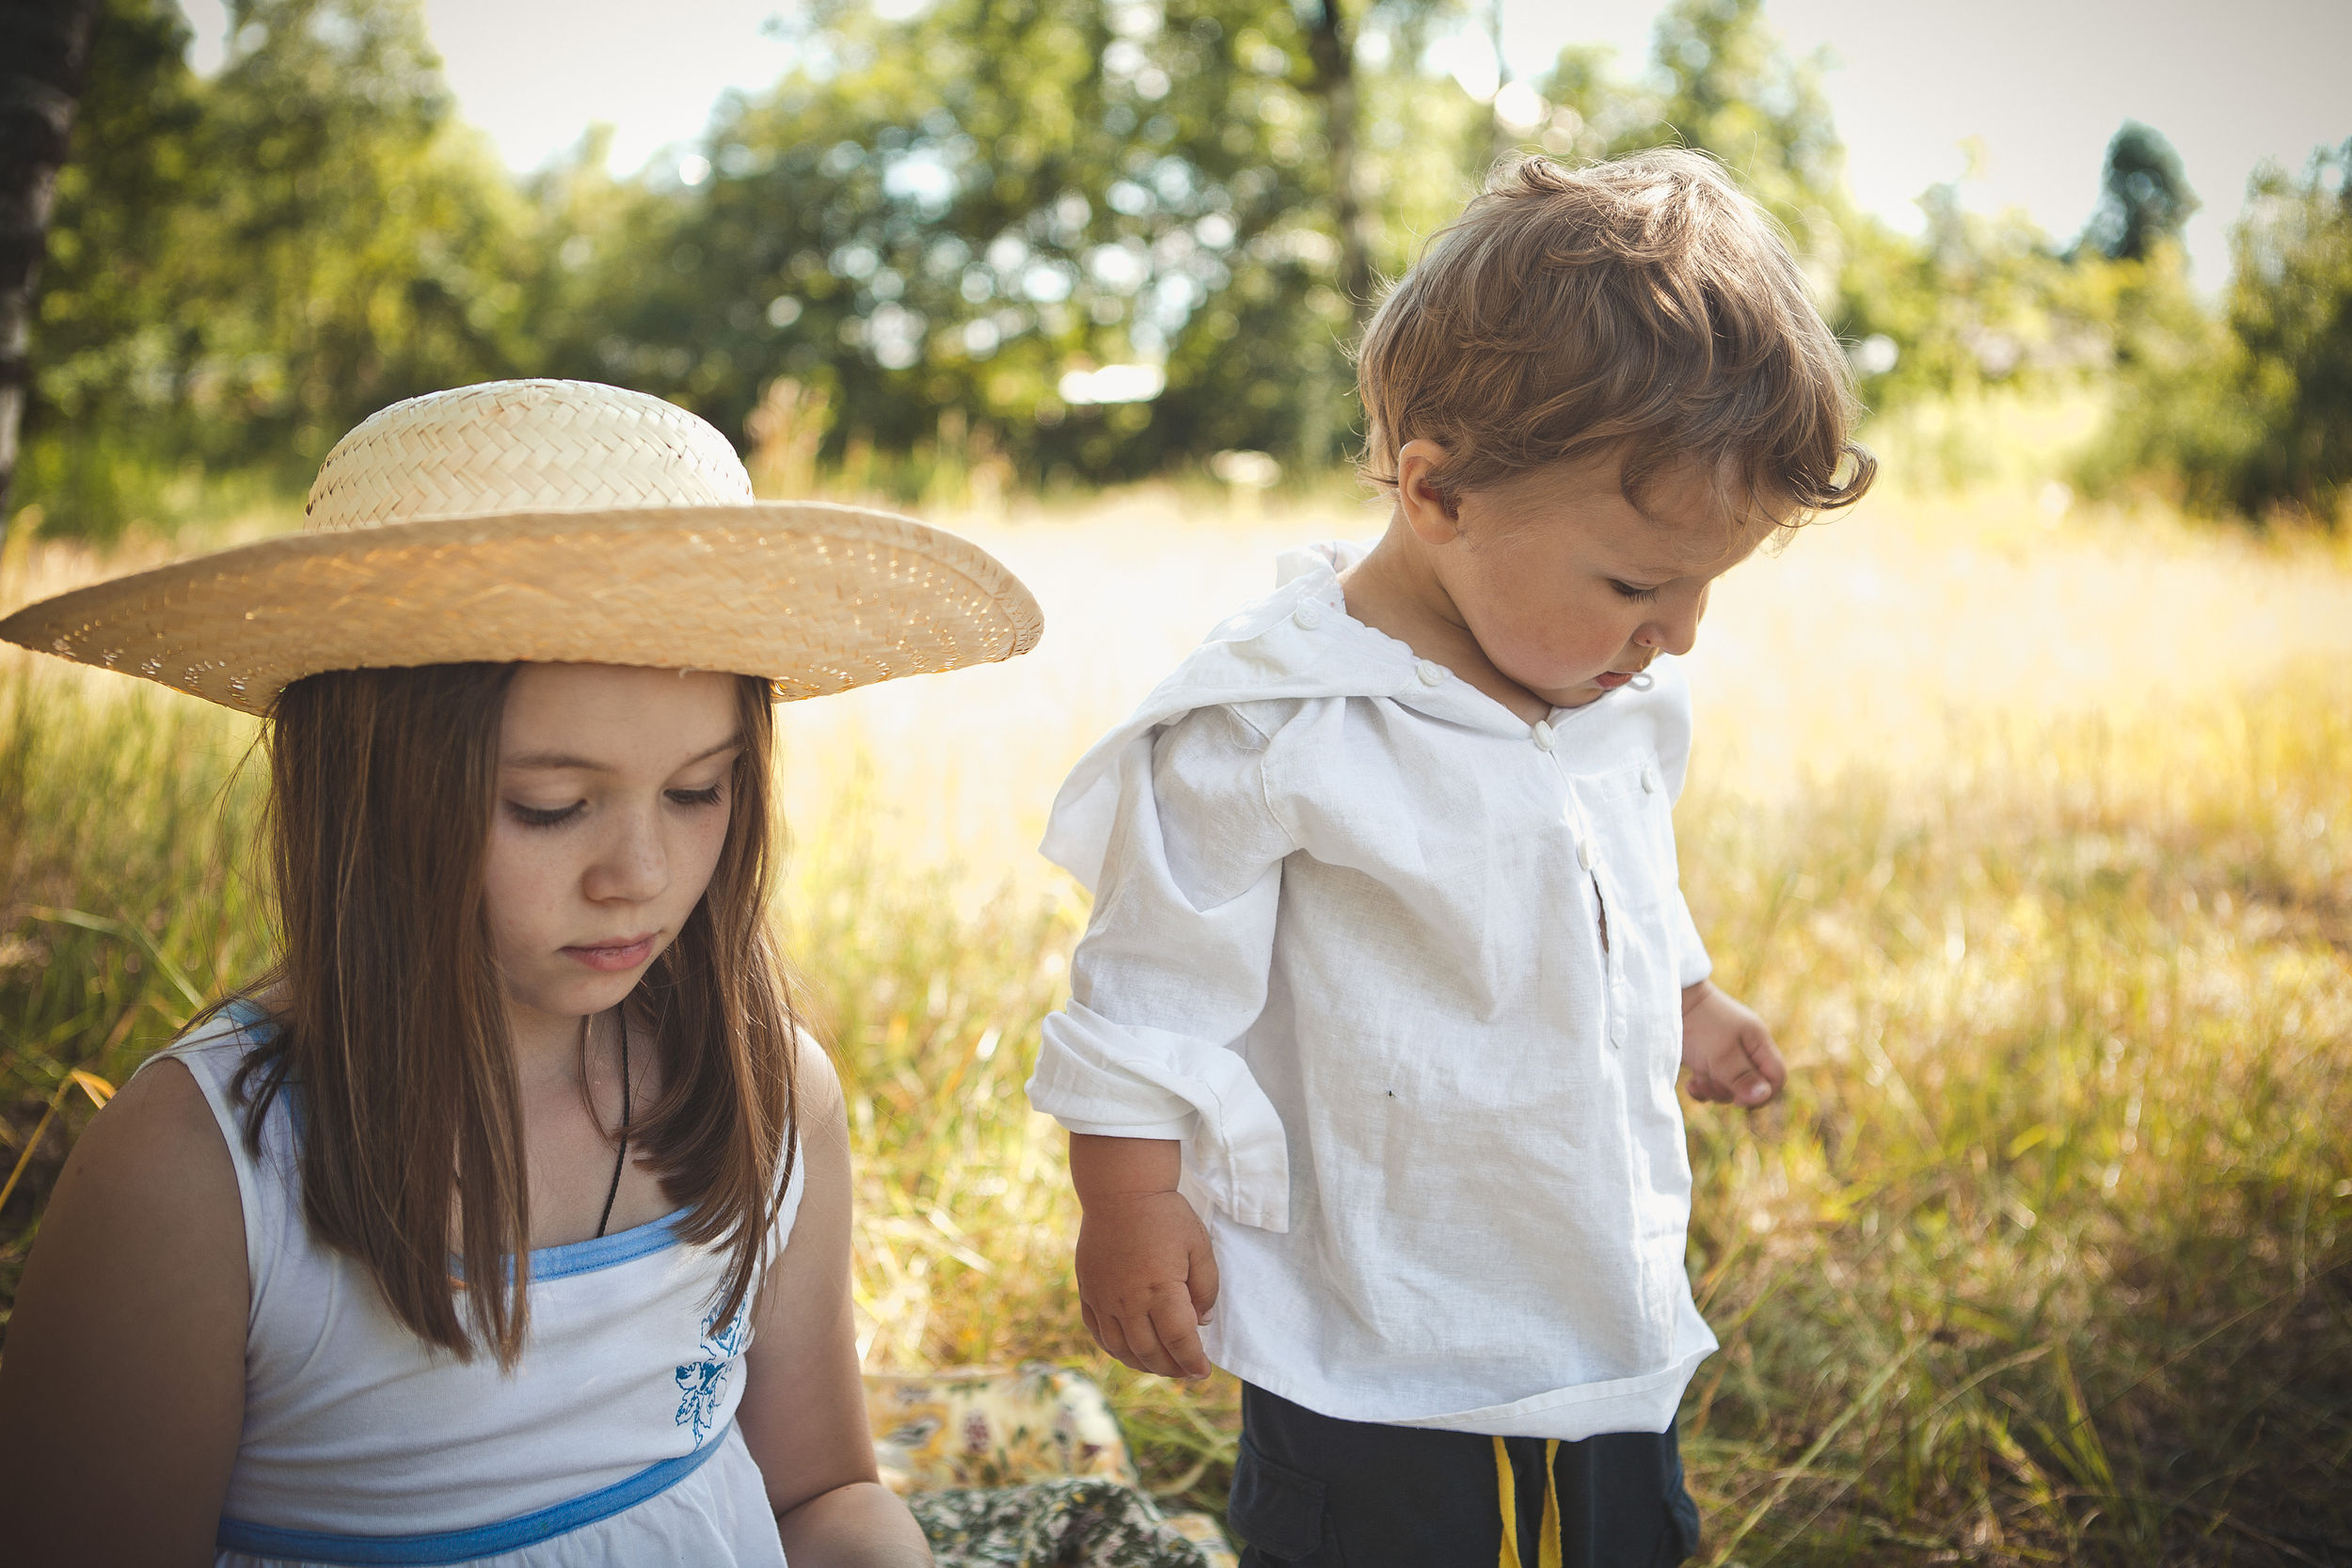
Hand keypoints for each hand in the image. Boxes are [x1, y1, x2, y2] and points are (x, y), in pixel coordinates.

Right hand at [1074, 1187, 1219, 1381]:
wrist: (1120, 1190)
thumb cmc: (1165, 1215)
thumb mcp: (1199, 1245)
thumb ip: (1206, 1287)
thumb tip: (1200, 1321)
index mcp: (1161, 1289)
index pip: (1179, 1341)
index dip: (1192, 1362)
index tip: (1203, 1372)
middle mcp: (1128, 1301)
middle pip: (1150, 1352)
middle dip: (1171, 1368)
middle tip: (1185, 1371)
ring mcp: (1104, 1298)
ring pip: (1122, 1349)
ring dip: (1143, 1365)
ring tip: (1160, 1366)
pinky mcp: (1088, 1291)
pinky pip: (1098, 1333)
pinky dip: (1115, 1349)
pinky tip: (1129, 1351)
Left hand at [1680, 981, 1785, 1107]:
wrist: (1664, 1000)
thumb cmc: (1697, 1024)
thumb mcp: (1721, 1054)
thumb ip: (1743, 1077)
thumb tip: (1764, 1096)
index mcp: (1757, 1040)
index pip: (1776, 1076)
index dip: (1763, 1094)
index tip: (1738, 1099)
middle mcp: (1744, 1046)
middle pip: (1751, 1085)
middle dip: (1731, 1092)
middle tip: (1710, 1081)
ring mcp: (1724, 1051)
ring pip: (1729, 1085)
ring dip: (1714, 1089)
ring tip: (1696, 1080)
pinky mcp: (1704, 1056)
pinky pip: (1711, 1082)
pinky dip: (1702, 1087)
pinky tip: (1691, 1084)